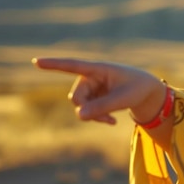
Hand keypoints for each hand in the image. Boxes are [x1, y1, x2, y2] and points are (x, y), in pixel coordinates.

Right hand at [32, 57, 164, 124]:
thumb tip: (79, 116)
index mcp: (99, 68)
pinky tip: (112, 121)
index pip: (73, 65)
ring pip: (79, 105)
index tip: (36, 61)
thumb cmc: (138, 89)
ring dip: (93, 116)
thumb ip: (102, 107)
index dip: (54, 65)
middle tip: (105, 119)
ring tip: (111, 120)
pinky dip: (97, 117)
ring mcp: (90, 86)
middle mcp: (90, 76)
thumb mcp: (123, 99)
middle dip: (86, 110)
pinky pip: (86, 111)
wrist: (147, 92)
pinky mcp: (93, 96)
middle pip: (76, 97)